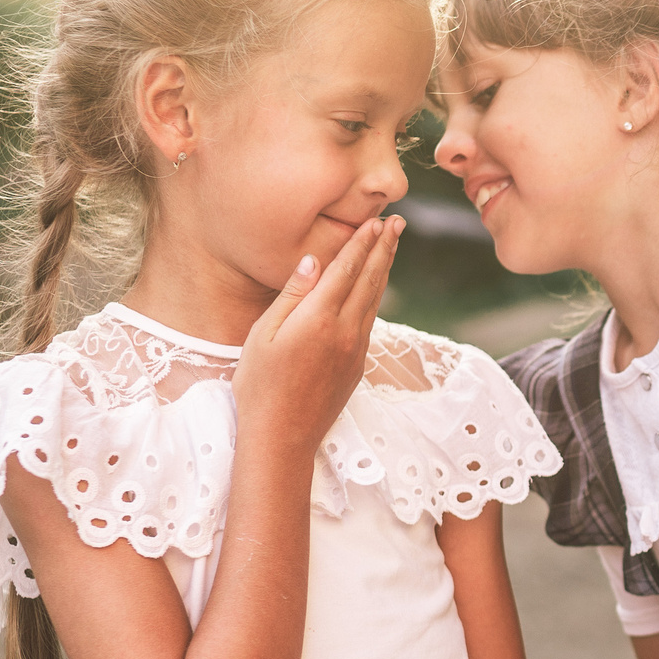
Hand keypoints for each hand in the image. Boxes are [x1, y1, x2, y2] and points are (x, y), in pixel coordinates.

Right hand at [232, 218, 402, 451]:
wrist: (283, 437)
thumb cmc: (261, 386)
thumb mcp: (264, 335)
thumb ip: (291, 296)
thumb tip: (312, 262)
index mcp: (319, 319)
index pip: (347, 270)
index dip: (362, 243)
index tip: (377, 221)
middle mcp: (345, 331)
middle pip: (370, 280)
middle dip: (384, 248)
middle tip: (398, 223)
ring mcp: (355, 349)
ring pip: (375, 299)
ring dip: (385, 269)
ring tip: (392, 246)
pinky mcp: (357, 365)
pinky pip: (371, 319)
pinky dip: (377, 295)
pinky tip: (377, 287)